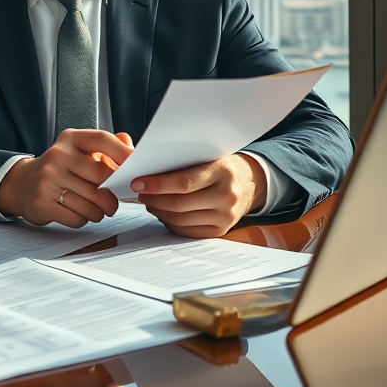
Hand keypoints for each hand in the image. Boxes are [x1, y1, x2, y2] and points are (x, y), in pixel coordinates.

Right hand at [0, 129, 133, 226]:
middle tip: (113, 202)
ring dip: (100, 211)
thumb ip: (106, 148)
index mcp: (70, 139)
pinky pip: (77, 217)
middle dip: (113, 195)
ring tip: (96, 209)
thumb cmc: (60, 168)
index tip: (136, 165)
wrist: (22, 184)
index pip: (102, 140)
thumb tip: (132, 149)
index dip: (123, 153)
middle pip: (101, 177)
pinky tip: (79, 212)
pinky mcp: (42, 202)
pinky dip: (84, 219)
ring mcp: (47, 179)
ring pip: (91, 202)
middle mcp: (57, 156)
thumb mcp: (79, 151)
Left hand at [132, 153, 266, 237]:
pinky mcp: (220, 231)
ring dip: (158, 212)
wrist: (249, 183)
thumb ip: (182, 162)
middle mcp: (227, 196)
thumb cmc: (220, 165)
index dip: (157, 184)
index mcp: (223, 172)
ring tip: (149, 201)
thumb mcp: (207, 155)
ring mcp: (225, 217)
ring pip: (180, 220)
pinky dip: (170, 222)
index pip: (184, 182)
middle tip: (140, 193)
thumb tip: (146, 171)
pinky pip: (187, 231)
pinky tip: (163, 212)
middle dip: (154, 199)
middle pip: (180, 204)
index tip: (137, 183)